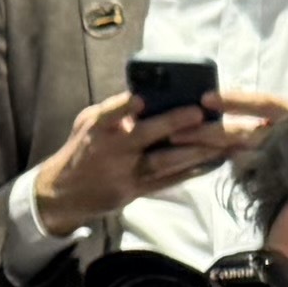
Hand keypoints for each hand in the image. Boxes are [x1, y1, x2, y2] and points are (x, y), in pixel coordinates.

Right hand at [33, 87, 287, 226]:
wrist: (63, 194)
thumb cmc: (82, 149)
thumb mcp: (88, 124)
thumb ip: (115, 109)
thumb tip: (147, 92)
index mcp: (98, 129)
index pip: (109, 114)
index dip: (124, 106)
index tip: (141, 97)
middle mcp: (112, 151)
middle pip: (146, 137)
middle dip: (174, 123)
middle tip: (200, 113)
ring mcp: (126, 173)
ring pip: (165, 161)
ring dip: (196, 150)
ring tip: (224, 140)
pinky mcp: (136, 191)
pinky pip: (170, 180)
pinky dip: (193, 170)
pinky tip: (216, 161)